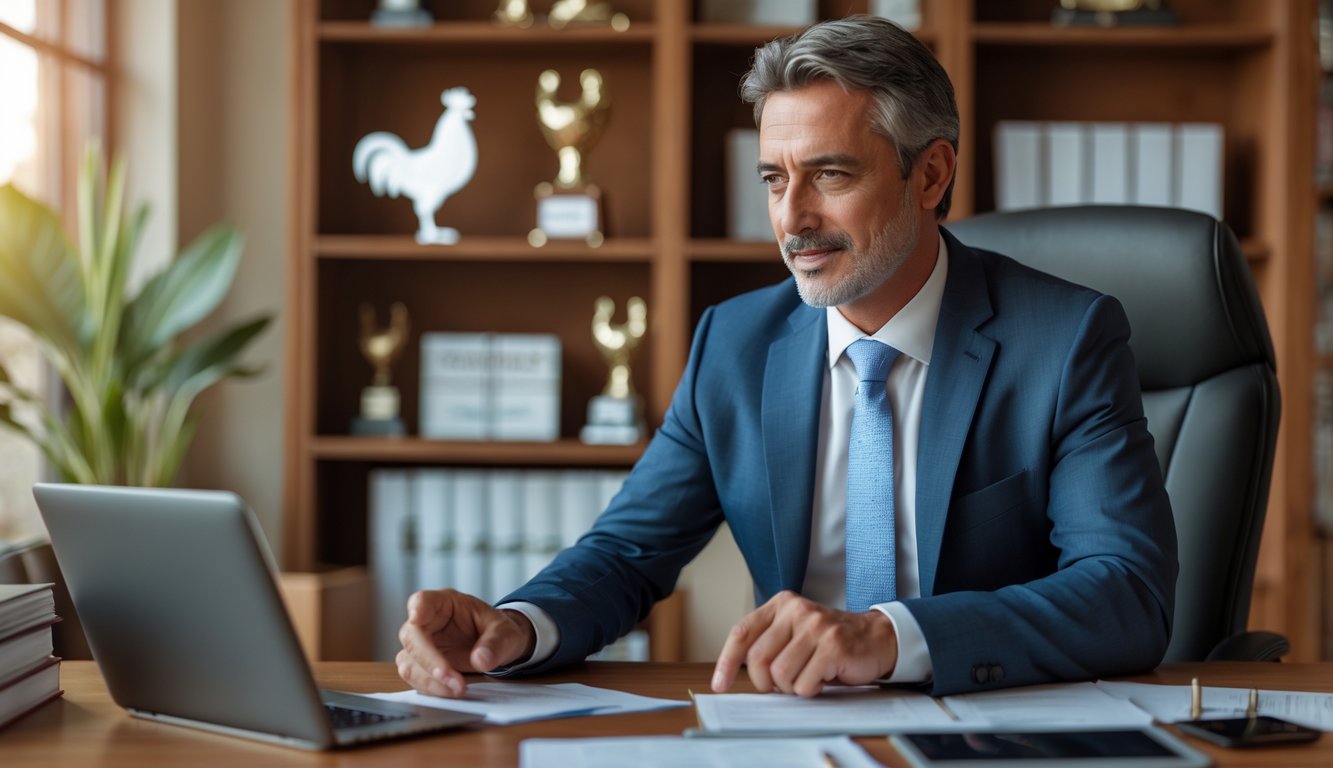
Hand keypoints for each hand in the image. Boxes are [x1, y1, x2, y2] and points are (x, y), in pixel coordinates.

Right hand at [395, 589, 536, 697]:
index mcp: (445, 604)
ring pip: (408, 662)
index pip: (423, 600)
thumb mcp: (506, 632)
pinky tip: (450, 692)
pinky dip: (431, 688)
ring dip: (430, 680)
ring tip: (458, 690)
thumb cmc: (497, 632)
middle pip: (411, 637)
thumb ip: (496, 643)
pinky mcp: (421, 666)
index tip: (416, 616)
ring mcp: (421, 646)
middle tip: (454, 681)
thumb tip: (481, 660)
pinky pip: (416, 678)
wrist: (498, 647)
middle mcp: (427, 623)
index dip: (417, 608)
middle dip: (430, 661)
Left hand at [710, 590, 897, 696]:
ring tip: (808, 677)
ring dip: (792, 687)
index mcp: (781, 604)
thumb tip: (734, 674)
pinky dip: (811, 690)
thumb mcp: (794, 633)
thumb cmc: (828, 642)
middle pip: (758, 659)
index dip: (726, 662)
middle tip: (781, 685)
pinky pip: (805, 684)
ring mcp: (816, 626)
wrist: (875, 637)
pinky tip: (824, 678)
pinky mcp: (833, 646)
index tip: (719, 685)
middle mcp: (796, 610)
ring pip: (781, 674)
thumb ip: (768, 644)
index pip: (742, 633)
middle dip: (766, 682)